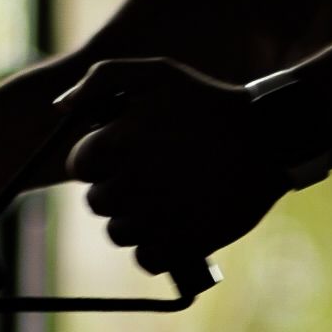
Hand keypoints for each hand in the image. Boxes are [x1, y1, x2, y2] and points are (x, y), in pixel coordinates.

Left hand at [44, 58, 284, 280]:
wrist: (270, 138)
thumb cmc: (210, 102)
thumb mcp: (159, 72)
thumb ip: (103, 77)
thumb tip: (60, 107)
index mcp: (118, 140)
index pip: (82, 165)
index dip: (102, 160)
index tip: (129, 155)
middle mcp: (131, 181)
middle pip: (98, 203)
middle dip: (119, 190)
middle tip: (152, 177)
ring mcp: (156, 217)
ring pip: (118, 233)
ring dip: (135, 221)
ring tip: (166, 201)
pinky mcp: (182, 245)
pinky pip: (146, 259)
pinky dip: (158, 248)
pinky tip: (177, 226)